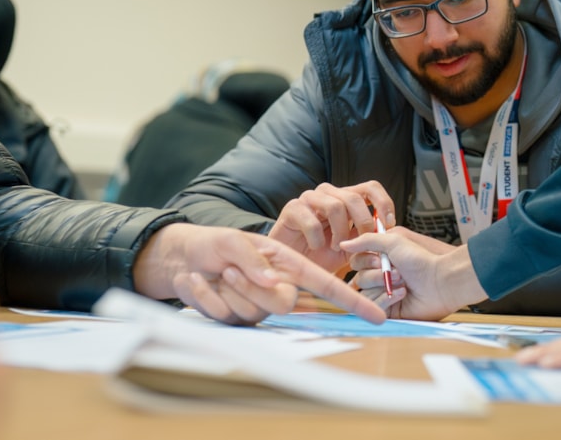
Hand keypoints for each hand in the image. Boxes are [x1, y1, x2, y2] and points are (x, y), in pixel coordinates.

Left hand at [133, 223, 385, 325]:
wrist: (182, 258)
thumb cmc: (215, 244)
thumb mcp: (233, 241)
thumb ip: (254, 260)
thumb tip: (276, 284)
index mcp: (288, 265)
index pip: (326, 284)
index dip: (351, 301)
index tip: (378, 316)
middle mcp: (278, 288)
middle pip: (282, 303)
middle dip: (251, 287)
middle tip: (229, 269)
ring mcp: (257, 307)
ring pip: (252, 312)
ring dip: (225, 289)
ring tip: (213, 273)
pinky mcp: (234, 320)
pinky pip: (222, 316)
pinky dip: (203, 295)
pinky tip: (196, 282)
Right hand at [268, 181, 396, 274]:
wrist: (290, 266)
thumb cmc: (321, 256)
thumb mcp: (352, 248)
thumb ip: (368, 240)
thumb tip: (389, 237)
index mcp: (345, 198)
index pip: (371, 188)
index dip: (383, 203)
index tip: (389, 225)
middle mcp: (328, 193)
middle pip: (354, 197)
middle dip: (363, 223)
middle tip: (361, 244)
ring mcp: (309, 198)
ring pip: (335, 206)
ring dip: (340, 233)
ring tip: (336, 248)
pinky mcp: (292, 209)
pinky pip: (311, 220)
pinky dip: (318, 239)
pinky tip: (316, 248)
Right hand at [341, 228, 486, 319]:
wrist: (440, 280)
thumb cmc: (422, 259)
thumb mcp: (393, 240)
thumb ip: (366, 240)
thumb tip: (344, 243)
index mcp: (381, 258)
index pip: (356, 262)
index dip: (365, 261)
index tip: (379, 258)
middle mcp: (381, 276)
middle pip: (358, 278)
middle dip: (376, 275)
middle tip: (397, 271)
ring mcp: (385, 293)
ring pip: (364, 294)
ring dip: (383, 286)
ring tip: (402, 282)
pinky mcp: (389, 310)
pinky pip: (375, 308)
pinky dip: (386, 300)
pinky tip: (402, 294)